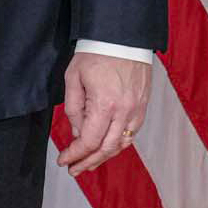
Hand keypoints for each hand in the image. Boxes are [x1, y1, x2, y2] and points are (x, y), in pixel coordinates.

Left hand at [58, 52, 150, 177]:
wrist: (122, 37)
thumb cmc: (95, 54)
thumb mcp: (73, 79)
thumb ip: (73, 109)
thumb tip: (78, 134)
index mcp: (105, 104)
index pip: (89, 141)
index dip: (75, 155)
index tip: (63, 160)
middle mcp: (125, 111)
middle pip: (107, 149)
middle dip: (88, 162)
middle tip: (74, 170)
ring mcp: (137, 110)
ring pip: (122, 144)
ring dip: (104, 157)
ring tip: (88, 163)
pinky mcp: (143, 106)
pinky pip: (131, 133)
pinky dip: (118, 144)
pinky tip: (106, 148)